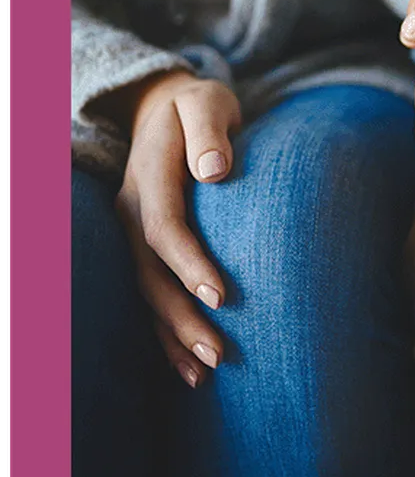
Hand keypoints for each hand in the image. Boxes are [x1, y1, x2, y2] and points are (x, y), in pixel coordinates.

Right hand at [113, 70, 240, 387]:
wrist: (165, 108)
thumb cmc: (198, 107)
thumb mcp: (206, 103)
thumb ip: (210, 132)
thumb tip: (215, 170)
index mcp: (148, 175)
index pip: (164, 227)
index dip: (189, 263)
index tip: (222, 297)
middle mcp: (132, 208)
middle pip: (150, 273)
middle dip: (181, 317)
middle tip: (219, 354)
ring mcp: (132, 231)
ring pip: (146, 292)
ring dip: (173, 335)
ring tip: (204, 373)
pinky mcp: (142, 246)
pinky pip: (150, 293)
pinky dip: (166, 332)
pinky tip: (187, 367)